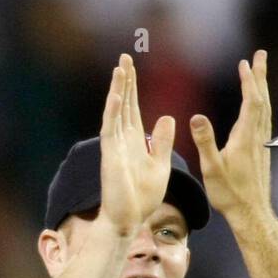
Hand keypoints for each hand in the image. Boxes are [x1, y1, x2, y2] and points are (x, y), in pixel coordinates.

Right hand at [98, 53, 175, 237]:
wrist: (130, 220)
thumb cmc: (143, 197)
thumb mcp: (160, 163)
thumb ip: (161, 141)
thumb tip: (167, 117)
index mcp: (133, 141)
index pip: (132, 108)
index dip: (132, 87)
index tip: (131, 66)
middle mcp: (121, 140)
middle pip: (123, 104)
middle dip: (124, 81)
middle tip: (124, 57)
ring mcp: (114, 147)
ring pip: (116, 112)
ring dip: (118, 91)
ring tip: (120, 69)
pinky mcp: (111, 157)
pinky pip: (111, 131)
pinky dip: (113, 113)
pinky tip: (117, 96)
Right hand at [189, 49, 272, 223]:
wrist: (250, 212)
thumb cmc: (230, 193)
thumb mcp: (212, 168)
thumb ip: (205, 141)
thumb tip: (197, 117)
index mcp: (245, 137)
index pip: (250, 101)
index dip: (248, 81)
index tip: (245, 63)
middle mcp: (256, 137)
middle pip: (261, 99)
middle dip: (260, 76)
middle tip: (260, 56)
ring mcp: (261, 143)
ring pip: (265, 108)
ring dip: (262, 88)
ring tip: (259, 73)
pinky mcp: (261, 150)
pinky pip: (264, 119)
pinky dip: (261, 104)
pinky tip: (258, 105)